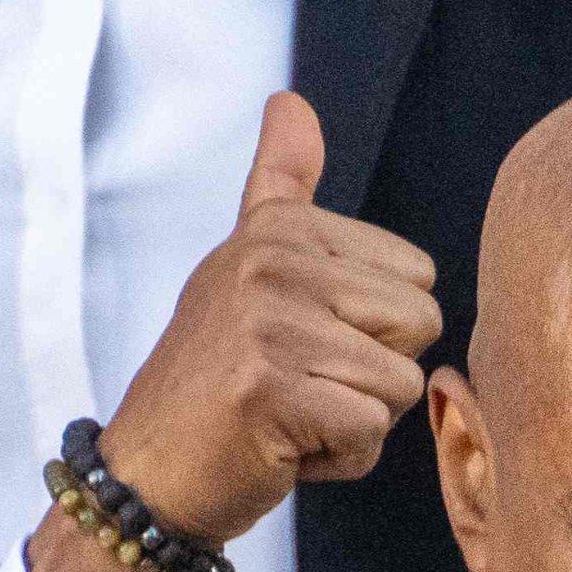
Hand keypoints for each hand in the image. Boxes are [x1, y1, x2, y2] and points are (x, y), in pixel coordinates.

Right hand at [84, 92, 445, 557]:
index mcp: (280, 230)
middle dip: (375, 375)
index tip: (303, 344)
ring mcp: (268, 325)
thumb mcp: (246, 265)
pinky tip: (283, 448)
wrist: (150, 472)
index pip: (417, 278)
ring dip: (356, 420)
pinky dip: (339, 459)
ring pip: (400, 383)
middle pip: (421, 325)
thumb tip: (291, 100)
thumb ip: (280, 187)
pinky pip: (371, 431)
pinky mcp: (269, 392)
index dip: (374, 330)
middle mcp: (272, 263)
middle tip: (299, 385)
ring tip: (288, 415)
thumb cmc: (215, 376)